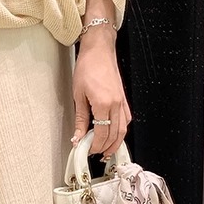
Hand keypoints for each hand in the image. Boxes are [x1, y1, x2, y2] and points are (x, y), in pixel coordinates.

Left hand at [71, 29, 130, 158]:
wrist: (99, 49)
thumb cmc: (89, 66)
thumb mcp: (78, 94)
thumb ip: (80, 119)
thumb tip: (77, 136)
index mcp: (103, 104)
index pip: (100, 134)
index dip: (94, 146)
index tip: (87, 150)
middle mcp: (116, 105)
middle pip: (114, 135)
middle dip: (105, 148)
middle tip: (96, 155)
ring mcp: (122, 102)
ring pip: (123, 130)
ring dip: (116, 143)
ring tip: (107, 151)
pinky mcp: (124, 99)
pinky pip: (126, 120)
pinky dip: (121, 131)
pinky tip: (115, 135)